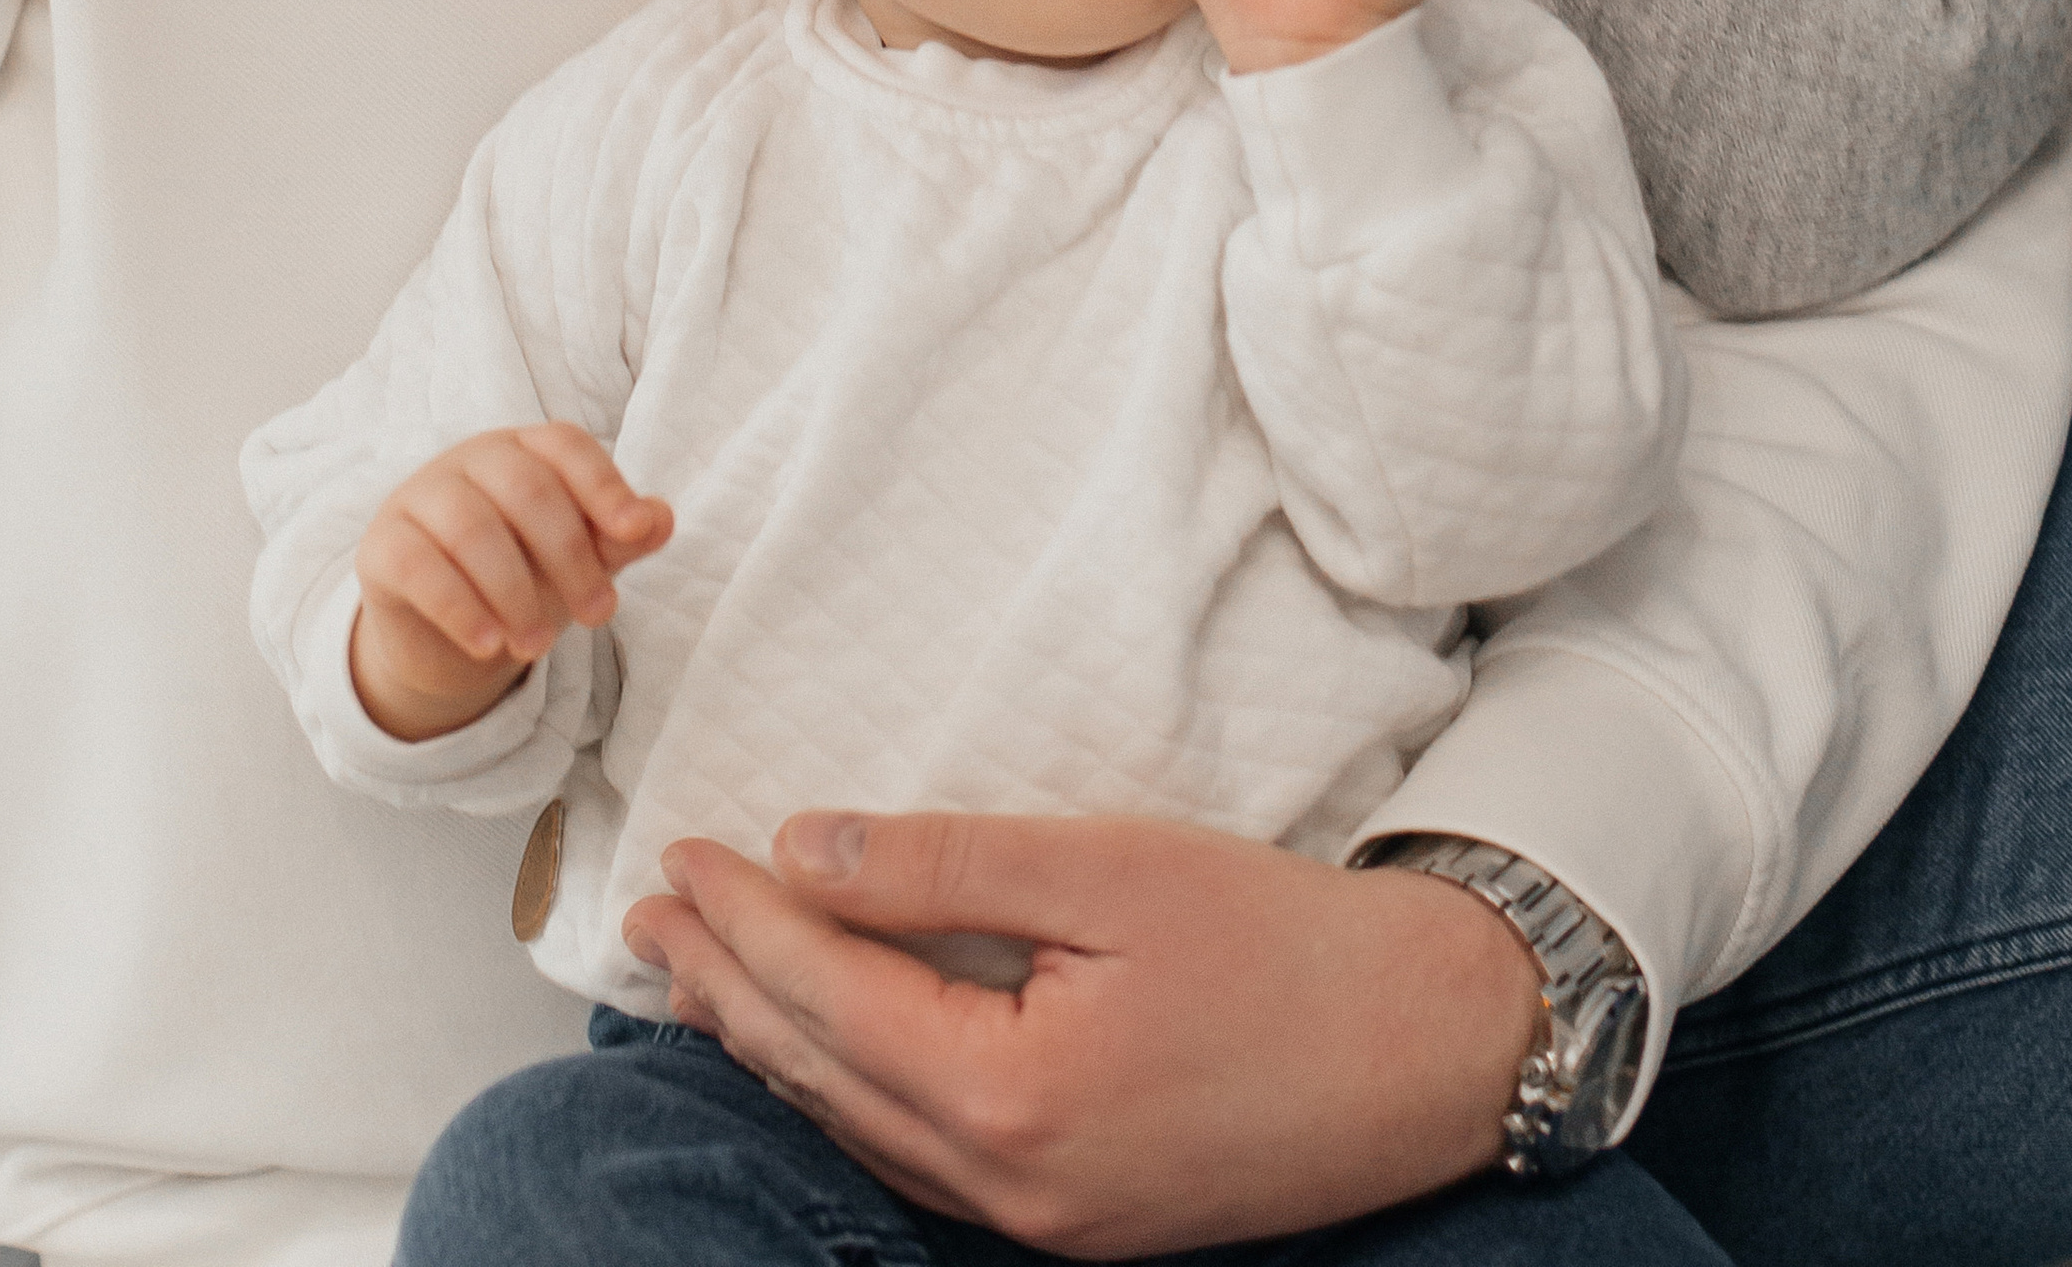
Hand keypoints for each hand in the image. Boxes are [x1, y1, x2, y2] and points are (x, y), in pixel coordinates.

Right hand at [349, 423, 673, 742]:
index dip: (604, 486)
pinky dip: (460, 608)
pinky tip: (489, 646)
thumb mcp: (581, 559)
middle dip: (570, 556)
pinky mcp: (381, 546)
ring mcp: (419, 496)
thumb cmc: (527, 576)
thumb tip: (662, 519)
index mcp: (524, 449)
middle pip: (526, 490)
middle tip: (600, 616)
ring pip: (471, 528)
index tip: (637, 534)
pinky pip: (418, 567)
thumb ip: (619, 538)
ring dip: (514, 592)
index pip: (565, 447)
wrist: (450, 635)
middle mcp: (471, 459)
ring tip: (540, 645)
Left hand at [619, 810, 1540, 1255]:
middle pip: (821, 1071)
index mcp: (1007, 1095)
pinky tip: (823, 1054)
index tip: (683, 850)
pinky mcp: (1072, 1222)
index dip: (744, 917)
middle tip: (646, 918)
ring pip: (858, 1128)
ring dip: (771, 1043)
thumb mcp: (1109, 867)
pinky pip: (916, 1159)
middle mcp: (1004, 1184)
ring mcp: (1036, 1220)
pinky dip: (847, 1092)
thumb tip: (806, 849)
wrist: (1424, 1050)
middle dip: (726, 987)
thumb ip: (947, 862)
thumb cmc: (1281, 944)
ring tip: (699, 982)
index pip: (827, 994)